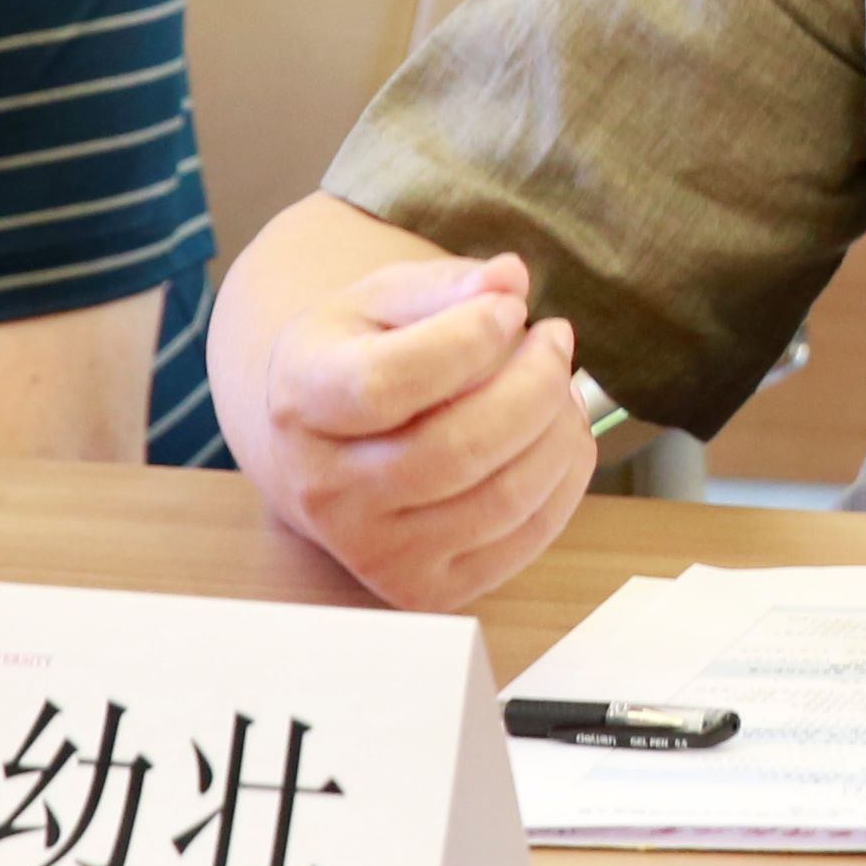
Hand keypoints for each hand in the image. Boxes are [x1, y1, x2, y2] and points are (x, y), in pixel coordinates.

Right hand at [228, 242, 600, 610]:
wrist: (323, 446)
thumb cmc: (359, 358)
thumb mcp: (382, 300)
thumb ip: (446, 284)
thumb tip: (509, 279)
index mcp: (301, 403)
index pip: (388, 382)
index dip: (469, 339)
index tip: (509, 308)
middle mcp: (325, 491)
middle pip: (459, 447)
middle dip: (536, 383)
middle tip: (555, 341)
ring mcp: (373, 551)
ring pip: (501, 498)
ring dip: (559, 431)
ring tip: (560, 385)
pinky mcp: (424, 587)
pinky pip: (524, 539)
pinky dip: (564, 480)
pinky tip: (558, 436)